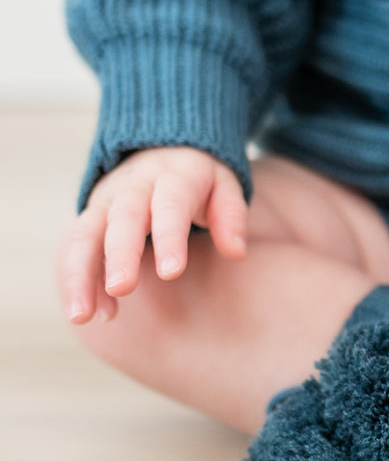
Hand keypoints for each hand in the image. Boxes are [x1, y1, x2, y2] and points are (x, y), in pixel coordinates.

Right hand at [59, 146, 247, 323]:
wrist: (162, 145)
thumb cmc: (200, 178)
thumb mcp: (224, 185)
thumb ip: (231, 216)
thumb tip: (236, 251)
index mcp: (174, 177)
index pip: (171, 206)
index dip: (170, 237)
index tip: (172, 272)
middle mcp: (135, 186)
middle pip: (124, 218)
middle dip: (120, 254)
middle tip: (121, 288)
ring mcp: (107, 200)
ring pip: (86, 234)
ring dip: (80, 275)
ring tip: (82, 315)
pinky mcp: (91, 214)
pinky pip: (79, 247)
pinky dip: (83, 279)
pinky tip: (97, 312)